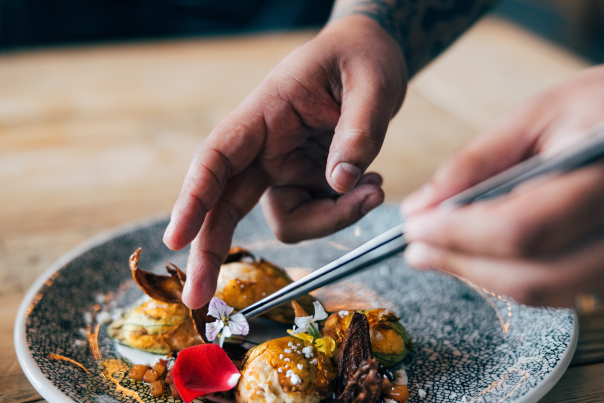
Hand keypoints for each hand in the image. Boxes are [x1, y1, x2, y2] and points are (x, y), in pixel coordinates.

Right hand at [164, 16, 406, 308]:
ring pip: (288, 219)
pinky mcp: (307, 180)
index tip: (176, 238)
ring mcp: (285, 168)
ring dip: (331, 220)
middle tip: (199, 299)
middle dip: (211, 251)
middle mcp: (265, 147)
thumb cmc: (362, 58)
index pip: (218, 157)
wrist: (371, 55)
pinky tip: (372, 186)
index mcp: (265, 114)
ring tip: (376, 189)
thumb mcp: (371, 83)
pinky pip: (317, 215)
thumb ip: (359, 133)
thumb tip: (341, 183)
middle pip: (226, 203)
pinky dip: (345, 212)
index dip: (194, 198)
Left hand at [401, 65, 603, 306]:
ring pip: (546, 293)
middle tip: (416, 249)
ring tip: (439, 252)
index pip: (521, 228)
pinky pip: (560, 290)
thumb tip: (420, 207)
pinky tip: (480, 255)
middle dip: (461, 264)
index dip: (457, 235)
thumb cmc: (596, 106)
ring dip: (481, 277)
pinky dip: (511, 278)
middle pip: (532, 275)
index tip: (413, 227)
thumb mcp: (535, 116)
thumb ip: (476, 162)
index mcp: (603, 176)